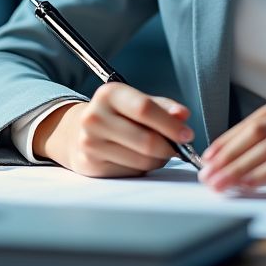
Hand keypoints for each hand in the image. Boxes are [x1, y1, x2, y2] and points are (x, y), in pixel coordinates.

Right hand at [34, 82, 194, 177]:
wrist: (78, 131)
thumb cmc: (117, 115)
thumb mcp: (136, 101)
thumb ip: (162, 107)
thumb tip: (182, 115)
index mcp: (109, 94)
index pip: (144, 109)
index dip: (170, 124)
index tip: (187, 134)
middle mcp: (95, 116)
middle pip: (145, 140)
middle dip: (169, 147)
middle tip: (178, 147)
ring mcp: (90, 142)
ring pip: (141, 160)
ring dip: (158, 159)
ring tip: (157, 151)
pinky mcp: (90, 164)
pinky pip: (130, 171)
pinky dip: (142, 167)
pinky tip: (137, 158)